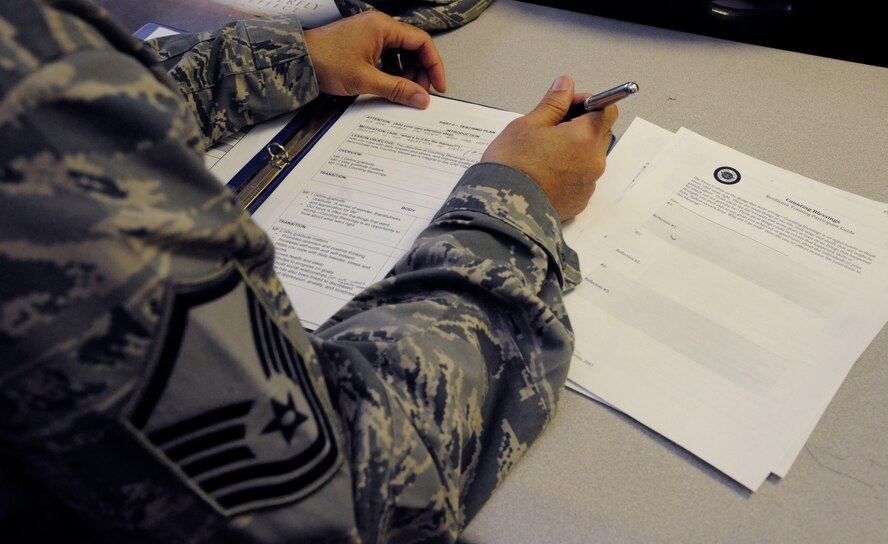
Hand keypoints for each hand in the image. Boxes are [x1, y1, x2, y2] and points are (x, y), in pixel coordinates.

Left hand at [304, 11, 445, 108]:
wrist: (297, 60)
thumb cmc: (325, 62)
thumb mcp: (365, 79)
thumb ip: (397, 89)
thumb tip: (421, 98)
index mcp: (383, 27)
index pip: (422, 42)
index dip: (434, 65)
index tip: (438, 86)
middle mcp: (379, 26)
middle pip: (414, 46)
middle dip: (421, 71)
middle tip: (420, 93)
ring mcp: (371, 33)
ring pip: (401, 52)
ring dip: (408, 72)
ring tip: (405, 91)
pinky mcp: (363, 43)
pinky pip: (388, 55)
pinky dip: (394, 70)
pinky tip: (391, 85)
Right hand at [481, 75, 617, 219]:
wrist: (503, 208)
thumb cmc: (512, 164)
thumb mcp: (528, 124)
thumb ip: (553, 104)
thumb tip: (566, 85)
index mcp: (584, 138)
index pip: (606, 110)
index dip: (588, 102)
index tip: (566, 105)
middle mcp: (594, 161)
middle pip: (600, 133)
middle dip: (582, 125)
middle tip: (552, 128)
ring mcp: (588, 184)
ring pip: (590, 157)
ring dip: (575, 149)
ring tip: (544, 154)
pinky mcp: (579, 201)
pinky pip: (581, 179)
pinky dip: (570, 172)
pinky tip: (545, 173)